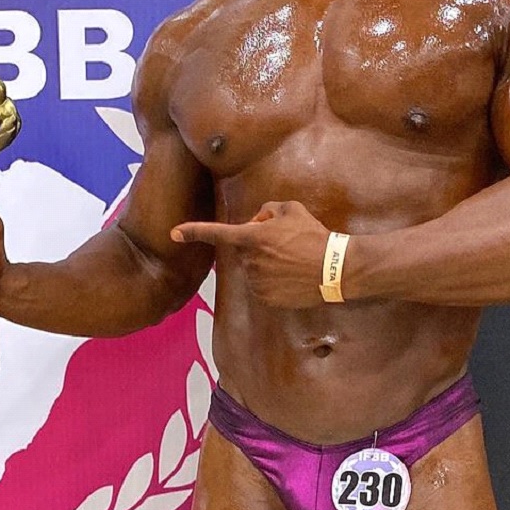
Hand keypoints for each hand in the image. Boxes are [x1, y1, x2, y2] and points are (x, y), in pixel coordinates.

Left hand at [172, 200, 328, 307]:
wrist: (335, 268)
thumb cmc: (314, 236)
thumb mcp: (292, 210)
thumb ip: (268, 210)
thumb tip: (257, 220)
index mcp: (252, 237)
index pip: (216, 233)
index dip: (193, 231)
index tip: (174, 233)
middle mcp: (249, 261)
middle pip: (244, 250)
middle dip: (257, 244)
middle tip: (285, 242)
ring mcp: (256, 282)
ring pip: (253, 269)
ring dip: (266, 263)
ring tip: (293, 260)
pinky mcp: (266, 299)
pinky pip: (262, 286)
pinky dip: (273, 281)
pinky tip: (293, 276)